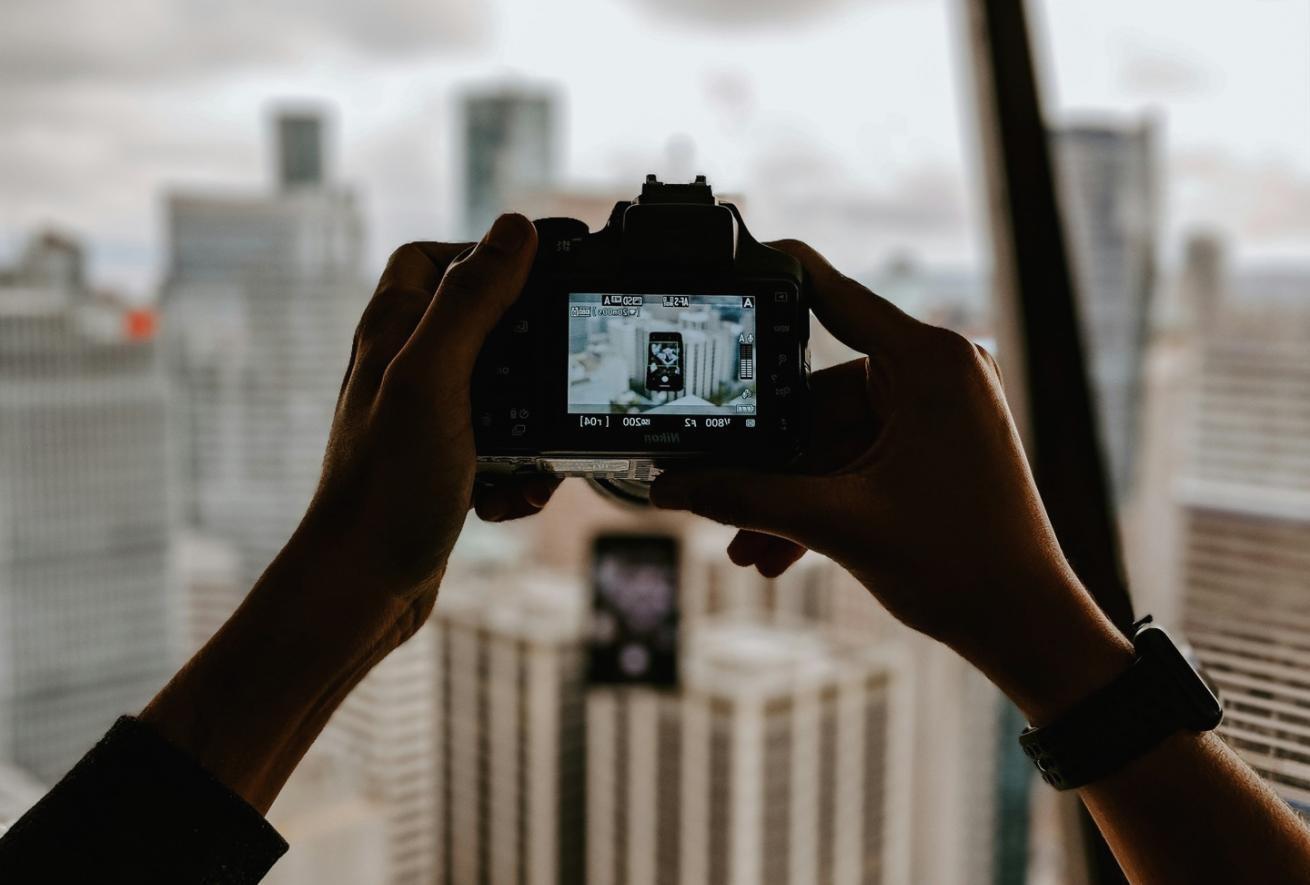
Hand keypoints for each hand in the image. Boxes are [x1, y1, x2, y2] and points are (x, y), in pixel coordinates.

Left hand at [290, 213, 555, 637]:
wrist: (362, 591)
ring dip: (534, 424)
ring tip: (542, 456)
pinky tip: (518, 496)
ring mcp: (424, 424)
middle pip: (479, 326)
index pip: (430, 259)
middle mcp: (403, 372)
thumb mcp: (433, 379)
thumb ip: (471, 302)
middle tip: (561, 372)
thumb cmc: (385, 487)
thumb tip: (516, 229)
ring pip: (502, 397)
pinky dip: (520, 474)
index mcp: (392, 335)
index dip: (481, 255)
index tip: (536, 274)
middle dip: (528, 352)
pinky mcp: (444, 471)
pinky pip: (503, 454)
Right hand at [651, 240, 1131, 719]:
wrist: (1025, 627)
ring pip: (830, 439)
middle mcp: (936, 374)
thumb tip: (671, 486)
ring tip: (742, 545)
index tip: (726, 262)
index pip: (832, 296)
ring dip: (786, 493)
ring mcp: (935, 412)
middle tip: (710, 488)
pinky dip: (819, 501)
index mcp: (928, 363)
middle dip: (766, 457)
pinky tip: (773, 551)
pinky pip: (856, 460)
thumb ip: (745, 497)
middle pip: (816, 393)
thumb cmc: (959, 566)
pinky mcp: (931, 448)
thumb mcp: (836, 523)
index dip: (772, 278)